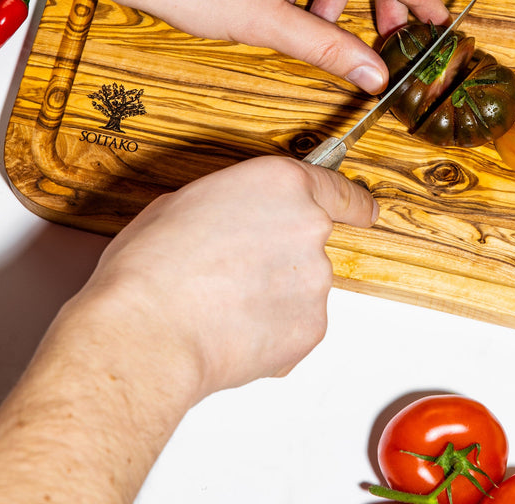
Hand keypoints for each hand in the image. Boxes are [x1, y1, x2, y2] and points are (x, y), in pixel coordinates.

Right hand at [76, 155, 377, 401]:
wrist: (148, 330)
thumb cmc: (152, 266)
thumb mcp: (184, 203)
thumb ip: (231, 204)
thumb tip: (234, 221)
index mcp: (280, 184)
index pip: (336, 189)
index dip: (353, 202)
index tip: (365, 210)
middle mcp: (309, 226)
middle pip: (309, 240)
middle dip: (279, 256)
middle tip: (231, 272)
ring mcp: (315, 280)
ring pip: (302, 285)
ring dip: (273, 293)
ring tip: (221, 304)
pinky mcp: (312, 328)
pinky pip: (297, 324)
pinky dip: (273, 329)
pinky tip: (232, 329)